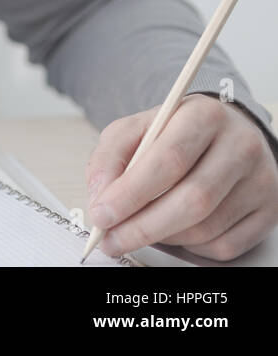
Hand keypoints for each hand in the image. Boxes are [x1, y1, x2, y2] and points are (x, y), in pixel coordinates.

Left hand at [86, 94, 277, 260]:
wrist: (224, 133)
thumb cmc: (176, 133)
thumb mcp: (135, 129)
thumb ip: (109, 157)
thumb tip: (100, 198)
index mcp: (204, 116)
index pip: (168, 160)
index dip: (130, 193)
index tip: (101, 214)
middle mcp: (240, 147)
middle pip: (192, 200)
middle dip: (142, 226)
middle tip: (111, 239)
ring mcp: (260, 181)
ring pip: (206, 228)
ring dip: (162, 237)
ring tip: (136, 230)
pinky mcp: (268, 212)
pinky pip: (224, 246)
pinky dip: (189, 246)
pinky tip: (172, 230)